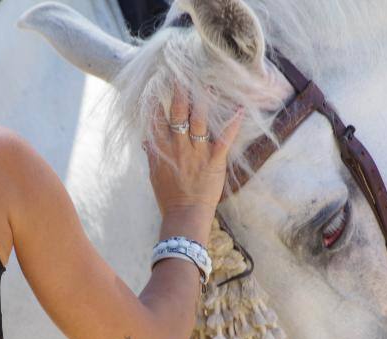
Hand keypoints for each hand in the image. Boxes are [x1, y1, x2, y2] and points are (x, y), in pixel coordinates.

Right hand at [145, 87, 243, 217]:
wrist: (185, 215)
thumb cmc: (169, 197)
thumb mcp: (154, 175)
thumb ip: (152, 155)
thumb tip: (146, 140)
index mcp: (161, 149)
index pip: (156, 119)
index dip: (157, 100)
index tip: (158, 85)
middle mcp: (178, 146)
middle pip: (177, 113)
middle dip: (178, 92)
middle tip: (181, 74)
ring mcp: (196, 152)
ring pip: (199, 120)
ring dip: (203, 100)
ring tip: (207, 82)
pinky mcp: (214, 160)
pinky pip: (224, 138)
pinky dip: (233, 123)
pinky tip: (240, 108)